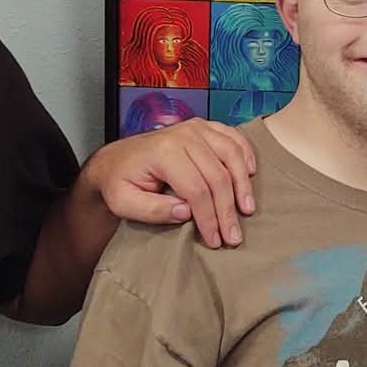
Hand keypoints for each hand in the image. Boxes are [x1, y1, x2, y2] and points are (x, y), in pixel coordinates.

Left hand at [89, 119, 256, 247]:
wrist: (115, 159)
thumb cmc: (120, 181)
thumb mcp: (124, 203)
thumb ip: (153, 210)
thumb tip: (187, 213)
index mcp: (163, 152)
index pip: (196, 190)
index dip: (209, 218)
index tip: (215, 240)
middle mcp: (183, 135)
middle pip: (217, 175)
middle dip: (227, 210)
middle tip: (233, 236)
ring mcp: (195, 128)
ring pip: (231, 155)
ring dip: (243, 184)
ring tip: (247, 209)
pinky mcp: (203, 127)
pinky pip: (232, 136)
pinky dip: (245, 153)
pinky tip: (251, 172)